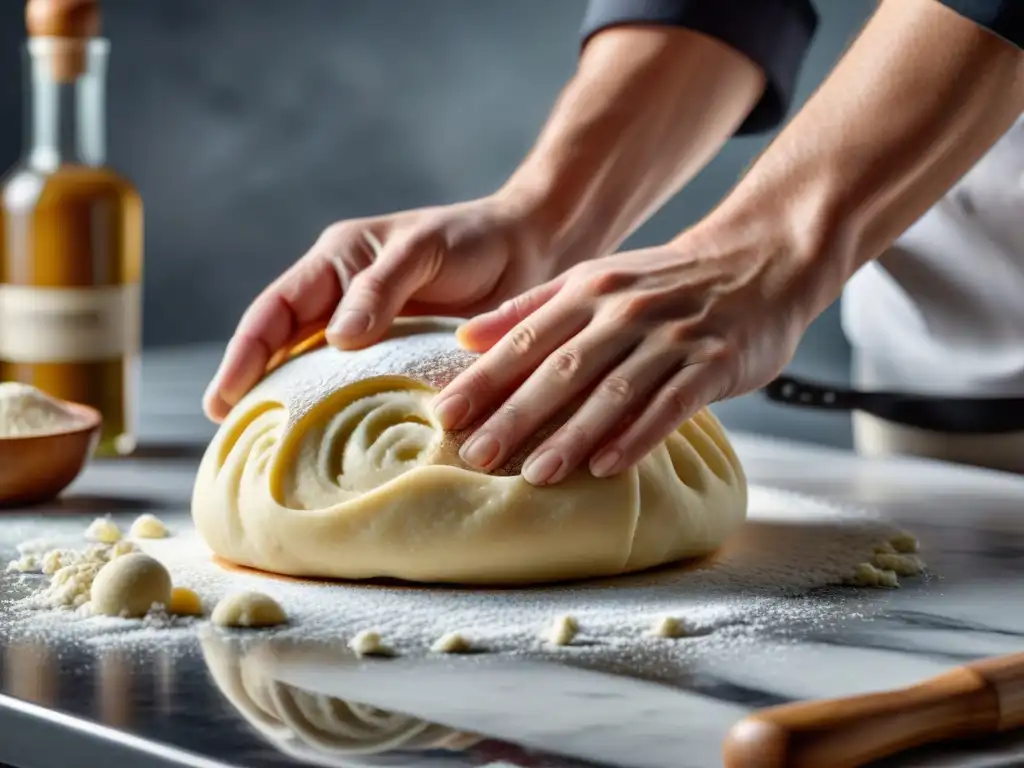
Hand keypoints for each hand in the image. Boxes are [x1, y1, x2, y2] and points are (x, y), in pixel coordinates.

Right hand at [203, 194, 557, 421]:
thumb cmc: (472, 239)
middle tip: (232, 442)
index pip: (275, 310)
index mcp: (336, 263)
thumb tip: (337, 338)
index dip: (244, 354)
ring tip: (270, 456)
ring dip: (294, 409)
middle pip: (283, 349)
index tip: (223, 399)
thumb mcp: (422, 250)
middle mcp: (343, 302)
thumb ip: (380, 287)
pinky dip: (346, 417)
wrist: (528, 250)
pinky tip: (335, 450)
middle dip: (253, 390)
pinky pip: (364, 391)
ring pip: (317, 375)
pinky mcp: (402, 361)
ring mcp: (371, 336)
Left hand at [433, 224, 812, 484]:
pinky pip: (672, 403)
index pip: (525, 339)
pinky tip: (610, 466)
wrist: (761, 259)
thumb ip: (530, 308)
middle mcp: (625, 310)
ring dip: (573, 434)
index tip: (444, 415)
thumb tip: (466, 337)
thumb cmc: (667, 281)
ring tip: (537, 474)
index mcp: (589, 290)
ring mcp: (671, 335)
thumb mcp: (595, 278)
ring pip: (614, 390)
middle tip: (476, 455)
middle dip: (516, 414)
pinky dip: (639, 434)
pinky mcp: (713, 361)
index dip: (484, 379)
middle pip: (561, 368)